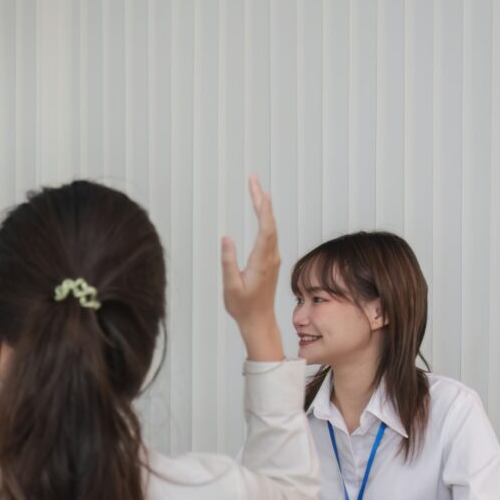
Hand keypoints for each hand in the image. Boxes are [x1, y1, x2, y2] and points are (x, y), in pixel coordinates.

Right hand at [221, 175, 283, 361]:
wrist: (259, 321)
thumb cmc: (243, 306)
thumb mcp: (231, 286)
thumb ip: (229, 261)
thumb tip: (226, 238)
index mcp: (261, 260)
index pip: (265, 226)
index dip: (261, 205)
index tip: (256, 187)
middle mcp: (271, 256)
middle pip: (270, 222)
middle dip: (262, 199)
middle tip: (253, 179)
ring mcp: (272, 258)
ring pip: (271, 227)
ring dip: (264, 207)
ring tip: (256, 190)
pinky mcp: (270, 261)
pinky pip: (270, 234)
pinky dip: (265, 219)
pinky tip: (261, 212)